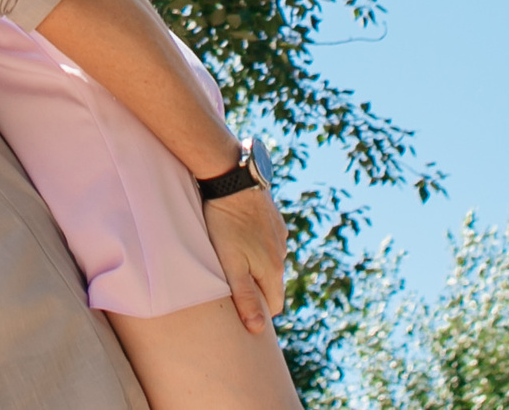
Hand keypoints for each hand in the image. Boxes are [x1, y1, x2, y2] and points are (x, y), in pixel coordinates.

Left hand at [203, 184, 288, 335]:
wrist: (234, 180)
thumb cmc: (226, 224)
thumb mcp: (231, 264)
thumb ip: (244, 296)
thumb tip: (258, 329)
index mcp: (273, 270)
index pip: (273, 305)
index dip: (258, 313)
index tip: (240, 311)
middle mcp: (282, 254)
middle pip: (272, 283)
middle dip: (257, 290)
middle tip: (232, 285)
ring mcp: (280, 235)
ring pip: (270, 261)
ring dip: (257, 265)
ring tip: (233, 258)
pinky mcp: (273, 219)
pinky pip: (268, 241)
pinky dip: (257, 245)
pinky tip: (239, 236)